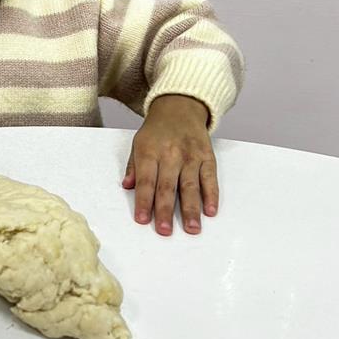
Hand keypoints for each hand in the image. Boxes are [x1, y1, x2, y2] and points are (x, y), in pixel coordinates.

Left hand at [122, 94, 217, 235]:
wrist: (180, 107)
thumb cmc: (156, 130)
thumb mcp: (138, 143)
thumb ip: (133, 166)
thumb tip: (127, 186)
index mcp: (149, 151)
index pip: (146, 180)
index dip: (143, 201)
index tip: (142, 219)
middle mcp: (171, 154)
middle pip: (167, 186)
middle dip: (165, 210)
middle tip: (164, 230)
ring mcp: (191, 156)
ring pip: (190, 186)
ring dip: (191, 209)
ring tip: (192, 229)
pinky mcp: (207, 156)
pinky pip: (210, 178)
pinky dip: (211, 195)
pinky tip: (210, 211)